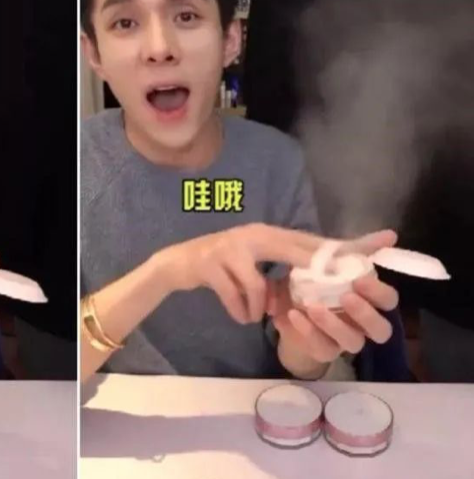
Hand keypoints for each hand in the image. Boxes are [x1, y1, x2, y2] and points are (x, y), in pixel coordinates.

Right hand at [161, 223, 326, 324]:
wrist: (177, 263)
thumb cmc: (221, 265)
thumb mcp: (253, 259)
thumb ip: (281, 264)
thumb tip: (320, 284)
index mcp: (265, 232)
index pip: (307, 239)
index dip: (337, 245)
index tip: (372, 245)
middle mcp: (250, 235)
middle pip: (290, 252)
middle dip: (312, 271)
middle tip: (327, 294)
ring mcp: (228, 248)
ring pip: (257, 284)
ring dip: (259, 305)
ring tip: (259, 316)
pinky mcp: (210, 265)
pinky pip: (233, 295)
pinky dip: (240, 311)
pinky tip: (242, 318)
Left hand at [268, 230, 399, 377]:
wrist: (284, 307)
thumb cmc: (314, 281)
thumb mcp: (328, 260)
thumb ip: (358, 249)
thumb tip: (391, 235)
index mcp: (367, 300)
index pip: (388, 300)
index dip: (378, 291)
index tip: (359, 278)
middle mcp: (361, 324)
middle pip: (382, 329)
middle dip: (366, 314)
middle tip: (346, 297)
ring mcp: (343, 340)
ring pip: (353, 342)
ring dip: (334, 324)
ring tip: (312, 306)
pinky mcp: (322, 350)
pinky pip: (321, 346)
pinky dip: (307, 330)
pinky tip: (292, 313)